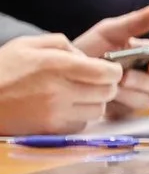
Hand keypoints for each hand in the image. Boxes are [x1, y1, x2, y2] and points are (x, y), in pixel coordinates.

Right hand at [0, 34, 122, 134]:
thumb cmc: (2, 69)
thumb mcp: (27, 45)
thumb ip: (61, 44)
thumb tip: (85, 56)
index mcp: (56, 65)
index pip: (106, 72)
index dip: (112, 71)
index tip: (107, 69)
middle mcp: (59, 90)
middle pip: (108, 92)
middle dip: (107, 85)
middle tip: (95, 82)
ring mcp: (56, 112)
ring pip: (98, 110)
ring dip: (94, 102)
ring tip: (78, 95)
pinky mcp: (51, 129)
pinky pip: (81, 124)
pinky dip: (79, 117)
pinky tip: (66, 108)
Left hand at [73, 5, 148, 117]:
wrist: (62, 70)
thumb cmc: (88, 48)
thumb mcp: (109, 32)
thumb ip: (134, 23)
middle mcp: (148, 77)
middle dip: (140, 81)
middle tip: (121, 78)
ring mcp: (137, 95)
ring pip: (146, 100)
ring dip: (126, 94)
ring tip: (106, 86)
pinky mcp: (124, 111)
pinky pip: (129, 112)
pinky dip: (116, 105)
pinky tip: (100, 96)